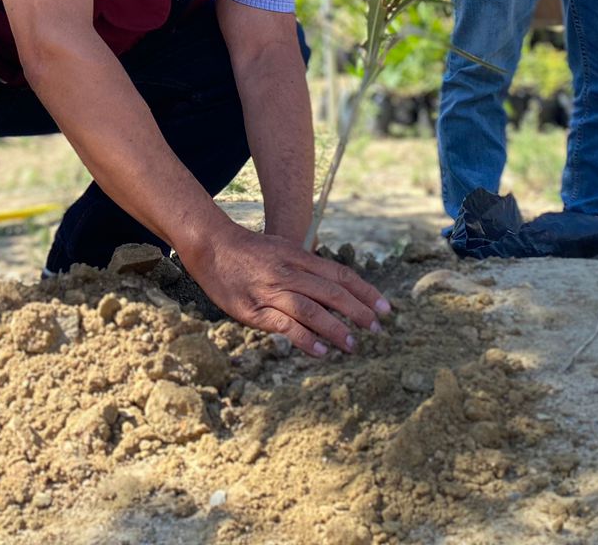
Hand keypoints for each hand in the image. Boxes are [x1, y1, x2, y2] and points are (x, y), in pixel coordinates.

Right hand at [183, 225, 390, 357]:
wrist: (212, 246)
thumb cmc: (251, 251)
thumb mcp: (284, 249)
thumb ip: (307, 267)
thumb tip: (334, 289)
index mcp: (300, 257)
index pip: (340, 275)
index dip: (365, 292)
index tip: (385, 308)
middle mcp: (290, 272)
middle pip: (331, 293)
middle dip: (358, 312)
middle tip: (377, 329)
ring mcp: (272, 291)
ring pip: (312, 310)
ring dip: (336, 329)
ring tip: (353, 344)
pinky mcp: (255, 309)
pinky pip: (285, 325)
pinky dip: (305, 339)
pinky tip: (321, 351)